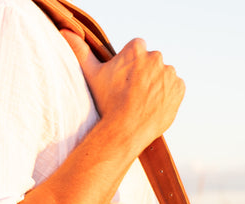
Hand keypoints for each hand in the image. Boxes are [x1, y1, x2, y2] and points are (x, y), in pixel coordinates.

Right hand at [61, 31, 184, 152]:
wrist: (125, 130)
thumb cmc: (107, 102)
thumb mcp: (92, 75)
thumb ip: (81, 52)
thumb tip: (65, 32)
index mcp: (137, 48)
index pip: (135, 53)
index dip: (128, 70)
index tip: (122, 84)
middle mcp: (156, 56)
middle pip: (149, 65)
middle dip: (143, 78)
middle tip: (130, 97)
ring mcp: (169, 73)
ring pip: (162, 77)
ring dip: (155, 87)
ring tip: (141, 104)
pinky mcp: (179, 88)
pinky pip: (174, 90)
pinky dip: (167, 97)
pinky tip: (153, 108)